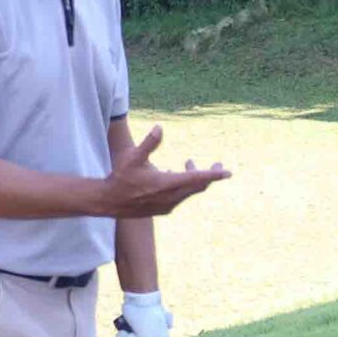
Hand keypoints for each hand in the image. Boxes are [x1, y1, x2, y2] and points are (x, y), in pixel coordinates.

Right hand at [101, 126, 228, 217]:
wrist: (109, 202)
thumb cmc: (120, 178)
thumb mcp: (132, 157)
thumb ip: (149, 143)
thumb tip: (160, 127)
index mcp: (168, 184)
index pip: (197, 178)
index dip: (213, 174)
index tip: (228, 172)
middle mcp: (171, 197)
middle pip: (199, 186)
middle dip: (209, 175)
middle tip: (218, 165)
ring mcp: (168, 205)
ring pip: (190, 192)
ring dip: (194, 179)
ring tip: (188, 162)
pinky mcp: (163, 210)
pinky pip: (181, 197)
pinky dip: (183, 186)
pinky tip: (173, 175)